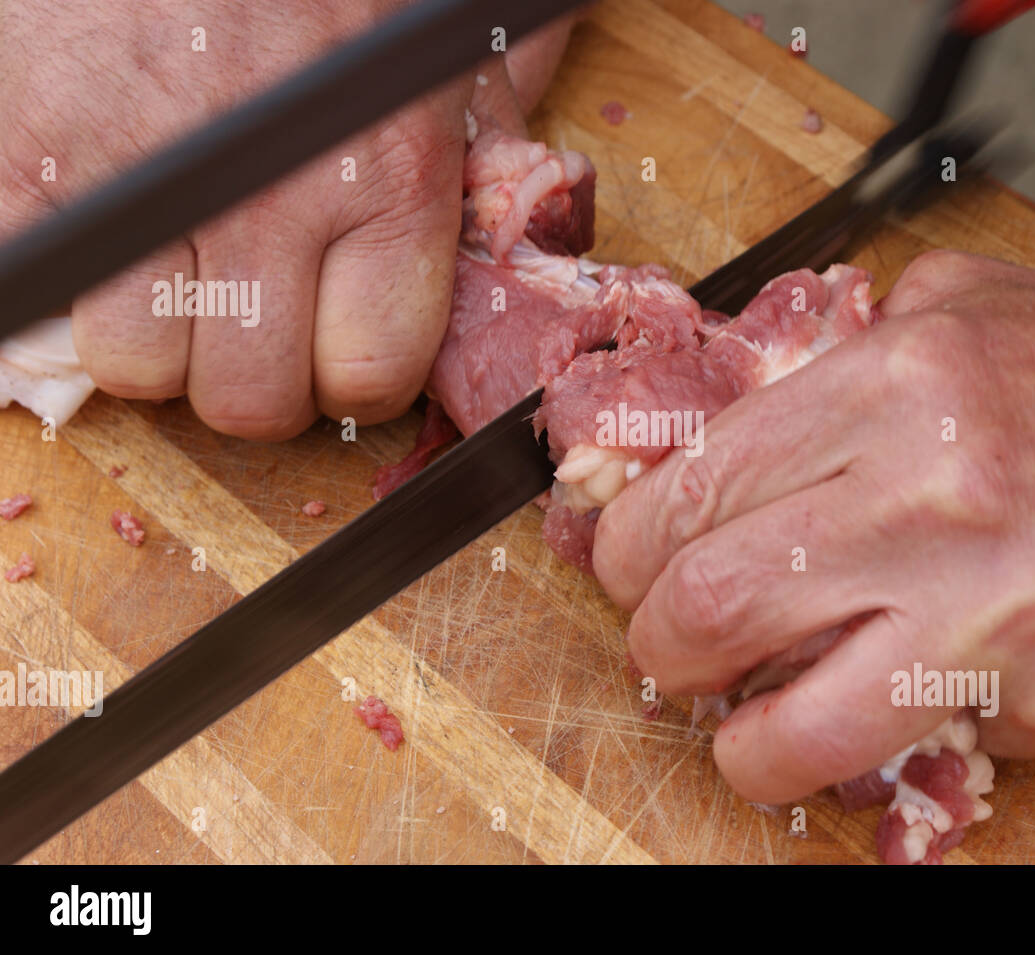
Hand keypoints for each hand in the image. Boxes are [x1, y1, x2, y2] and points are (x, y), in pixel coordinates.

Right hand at [0, 1, 569, 438]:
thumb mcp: (457, 45)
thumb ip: (492, 144)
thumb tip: (519, 226)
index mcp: (387, 179)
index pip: (368, 375)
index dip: (358, 380)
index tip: (345, 355)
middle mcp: (269, 196)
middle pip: (250, 399)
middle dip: (262, 380)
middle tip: (262, 323)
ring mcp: (142, 179)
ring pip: (137, 367)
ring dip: (159, 340)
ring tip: (181, 268)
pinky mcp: (34, 149)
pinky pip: (31, 293)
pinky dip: (62, 287)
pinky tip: (112, 236)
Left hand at [593, 250, 1034, 803]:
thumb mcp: (963, 306)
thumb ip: (837, 354)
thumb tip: (732, 417)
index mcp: (896, 383)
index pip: (699, 483)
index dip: (628, 542)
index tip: (622, 565)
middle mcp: (930, 490)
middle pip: (714, 597)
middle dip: (654, 640)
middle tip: (662, 644)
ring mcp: (988, 604)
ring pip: (790, 716)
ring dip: (731, 739)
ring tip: (731, 728)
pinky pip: (906, 745)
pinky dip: (854, 749)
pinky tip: (854, 718)